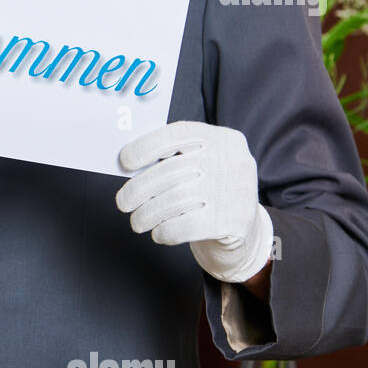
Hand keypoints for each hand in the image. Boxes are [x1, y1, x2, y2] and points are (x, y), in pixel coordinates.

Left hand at [114, 120, 273, 283]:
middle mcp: (232, 161)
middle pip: (168, 172)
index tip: (124, 162)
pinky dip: (163, 232)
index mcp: (222, 139)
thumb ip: (173, 158)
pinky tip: (160, 232)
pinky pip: (181, 226)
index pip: (176, 134)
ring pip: (171, 201)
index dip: (144, 147)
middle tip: (123, 203)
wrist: (244, 231)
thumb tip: (127, 162)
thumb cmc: (210, 192)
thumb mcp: (201, 166)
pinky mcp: (232, 222)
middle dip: (137, 190)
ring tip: (138, 222)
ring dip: (145, 215)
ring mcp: (234, 191)